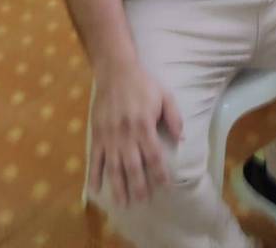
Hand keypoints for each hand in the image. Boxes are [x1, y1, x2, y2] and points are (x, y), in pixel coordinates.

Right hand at [88, 63, 182, 206]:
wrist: (115, 71)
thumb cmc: (143, 83)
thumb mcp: (165, 95)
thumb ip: (174, 117)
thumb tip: (181, 139)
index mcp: (144, 125)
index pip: (153, 155)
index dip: (159, 172)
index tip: (164, 186)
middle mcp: (126, 134)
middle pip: (133, 166)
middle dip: (138, 186)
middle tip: (143, 202)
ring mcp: (109, 136)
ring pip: (113, 167)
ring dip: (118, 186)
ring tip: (123, 203)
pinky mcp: (97, 134)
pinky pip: (95, 158)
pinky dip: (94, 175)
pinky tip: (96, 189)